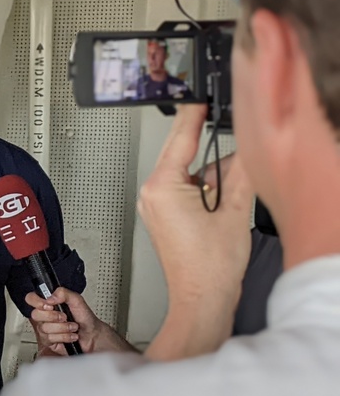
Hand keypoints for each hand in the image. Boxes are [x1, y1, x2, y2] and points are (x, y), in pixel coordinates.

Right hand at [26, 287, 136, 355]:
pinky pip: (49, 338)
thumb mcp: (77, 300)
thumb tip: (50, 297)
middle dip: (53, 317)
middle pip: (35, 315)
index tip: (49, 305)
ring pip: (44, 328)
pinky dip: (63, 337)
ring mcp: (45, 328)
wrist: (92, 335)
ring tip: (71, 327)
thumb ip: (64, 293)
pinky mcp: (48, 341)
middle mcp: (45, 316)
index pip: (31, 299)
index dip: (37, 302)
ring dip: (62, 328)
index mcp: (49, 304)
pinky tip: (70, 335)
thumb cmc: (85, 318)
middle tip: (64, 317)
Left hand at [138, 106, 254, 359]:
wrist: (201, 300)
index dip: (194, 115)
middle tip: (227, 158)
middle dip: (210, 155)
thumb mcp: (233, 211)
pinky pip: (186, 189)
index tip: (199, 95)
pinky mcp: (162, 214)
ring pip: (189, 173)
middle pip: (184, 155)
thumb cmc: (209, 268)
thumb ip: (239, 174)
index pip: (181, 138)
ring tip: (226, 207)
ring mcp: (155, 205)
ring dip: (211, 178)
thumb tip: (244, 150)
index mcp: (162, 187)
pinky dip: (205, 190)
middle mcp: (152, 193)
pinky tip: (219, 208)